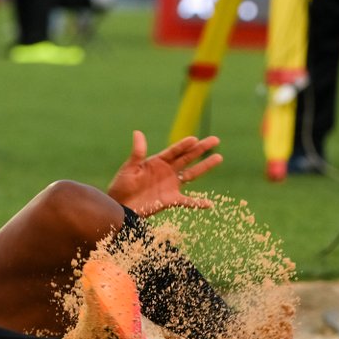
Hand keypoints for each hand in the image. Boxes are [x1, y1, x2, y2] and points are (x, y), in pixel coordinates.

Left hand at [106, 131, 222, 216]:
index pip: (173, 151)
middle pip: (187, 158)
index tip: (194, 139)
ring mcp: (171, 185)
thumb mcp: (129, 168)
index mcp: (157, 161)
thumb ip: (137, 152)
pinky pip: (187, 202)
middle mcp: (167, 171)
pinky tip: (209, 204)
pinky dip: (197, 203)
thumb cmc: (122, 185)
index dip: (183, 145)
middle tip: (215, 140)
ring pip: (192, 174)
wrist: (120, 206)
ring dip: (205, 166)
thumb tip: (137, 132)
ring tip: (219, 157)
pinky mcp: (171, 199)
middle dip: (200, 149)